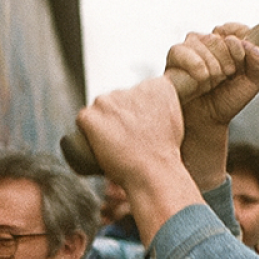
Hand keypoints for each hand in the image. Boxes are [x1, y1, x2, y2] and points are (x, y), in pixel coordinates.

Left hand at [77, 73, 186, 188]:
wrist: (153, 171)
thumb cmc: (165, 154)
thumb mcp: (175, 122)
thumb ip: (164, 107)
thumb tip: (151, 108)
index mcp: (155, 86)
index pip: (138, 94)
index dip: (137, 113)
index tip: (142, 129)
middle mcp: (129, 87)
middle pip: (117, 100)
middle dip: (118, 117)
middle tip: (129, 141)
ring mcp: (107, 100)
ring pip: (100, 110)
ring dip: (103, 124)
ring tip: (117, 146)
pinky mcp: (90, 115)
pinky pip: (83, 121)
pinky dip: (88, 133)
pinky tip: (101, 145)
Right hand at [165, 25, 258, 184]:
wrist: (205, 121)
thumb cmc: (227, 99)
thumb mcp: (252, 84)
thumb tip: (250, 46)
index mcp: (228, 43)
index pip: (236, 29)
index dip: (240, 40)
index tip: (241, 59)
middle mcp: (208, 41)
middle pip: (220, 36)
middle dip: (227, 59)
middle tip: (225, 77)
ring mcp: (190, 46)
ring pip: (203, 40)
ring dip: (213, 66)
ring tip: (212, 82)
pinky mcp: (174, 56)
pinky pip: (181, 50)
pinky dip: (195, 64)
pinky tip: (201, 78)